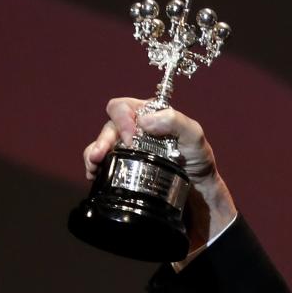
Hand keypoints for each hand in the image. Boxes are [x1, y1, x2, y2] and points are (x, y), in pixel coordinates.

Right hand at [83, 97, 237, 250]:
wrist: (197, 185)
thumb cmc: (197, 157)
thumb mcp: (195, 135)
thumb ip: (175, 121)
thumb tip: (145, 121)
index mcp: (149, 113)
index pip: (124, 107)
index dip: (123, 119)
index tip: (131, 138)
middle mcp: (134, 127)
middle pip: (109, 125)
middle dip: (103, 139)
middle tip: (101, 155)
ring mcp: (126, 145)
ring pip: (101, 143)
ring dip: (94, 153)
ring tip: (94, 165)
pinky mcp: (123, 163)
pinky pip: (102, 161)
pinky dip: (94, 166)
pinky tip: (94, 175)